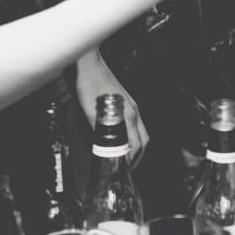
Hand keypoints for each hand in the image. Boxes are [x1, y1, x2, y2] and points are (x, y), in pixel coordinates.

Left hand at [75, 49, 148, 166]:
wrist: (90, 64)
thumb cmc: (90, 85)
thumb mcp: (90, 112)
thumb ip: (99, 131)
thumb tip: (102, 148)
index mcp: (127, 114)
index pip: (136, 144)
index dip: (132, 160)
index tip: (123, 169)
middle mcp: (133, 110)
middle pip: (144, 139)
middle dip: (138, 156)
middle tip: (127, 167)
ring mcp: (131, 104)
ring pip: (140, 131)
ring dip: (136, 145)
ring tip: (125, 156)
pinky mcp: (126, 100)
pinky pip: (135, 122)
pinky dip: (132, 134)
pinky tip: (121, 137)